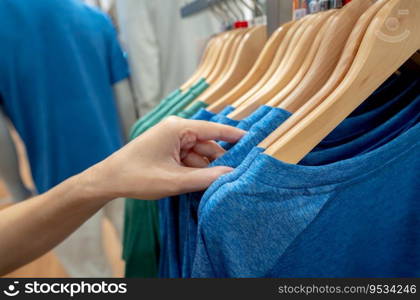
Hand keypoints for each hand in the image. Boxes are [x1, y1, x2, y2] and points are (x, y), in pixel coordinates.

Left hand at [83, 117, 245, 199]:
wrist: (108, 180)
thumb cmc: (137, 176)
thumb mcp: (174, 180)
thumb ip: (204, 178)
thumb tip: (231, 175)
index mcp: (178, 128)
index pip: (214, 130)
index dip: (234, 136)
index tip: (254, 140)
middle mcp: (177, 130)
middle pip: (208, 145)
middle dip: (219, 161)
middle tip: (237, 176)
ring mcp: (172, 141)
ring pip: (199, 155)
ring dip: (206, 169)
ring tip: (218, 185)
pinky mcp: (168, 151)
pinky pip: (189, 160)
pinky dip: (195, 171)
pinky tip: (201, 184)